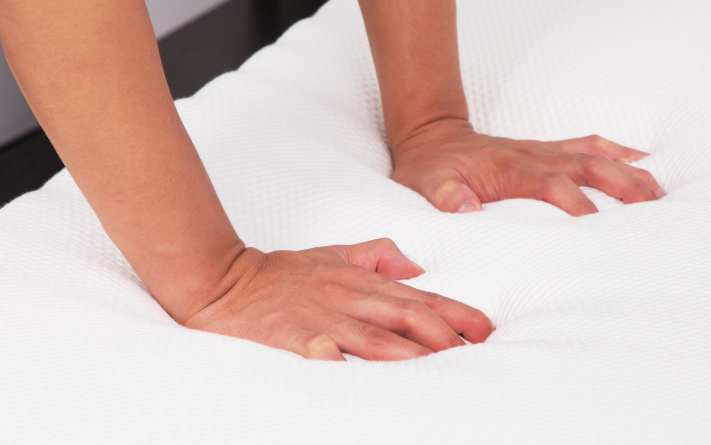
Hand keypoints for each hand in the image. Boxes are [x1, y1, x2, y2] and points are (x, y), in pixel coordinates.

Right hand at [184, 238, 493, 360]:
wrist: (225, 277)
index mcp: (359, 282)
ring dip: (406, 352)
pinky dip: (331, 357)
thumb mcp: (333, 255)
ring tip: (436, 366)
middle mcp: (347, 298)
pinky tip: (346, 367)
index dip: (454, 312)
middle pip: (403, 316)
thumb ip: (376, 256)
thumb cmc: (283, 272)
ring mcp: (319, 317)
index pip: (417, 298)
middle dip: (442, 335)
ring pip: (370, 336)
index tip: (484, 329)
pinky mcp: (289, 335)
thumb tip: (414, 267)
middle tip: (473, 353)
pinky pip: (313, 348)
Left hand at [391, 119, 664, 215]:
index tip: (596, 224)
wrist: (430, 137)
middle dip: (621, 184)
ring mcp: (541, 152)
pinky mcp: (545, 151)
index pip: (549, 184)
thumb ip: (442, 194)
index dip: (573, 201)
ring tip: (660, 192)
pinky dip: (617, 152)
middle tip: (653, 206)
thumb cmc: (428, 168)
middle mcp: (532, 156)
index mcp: (507, 169)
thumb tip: (464, 208)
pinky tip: (642, 161)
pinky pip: (586, 146)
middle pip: (585, 166)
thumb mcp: (422, 184)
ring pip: (593, 156)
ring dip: (627, 171)